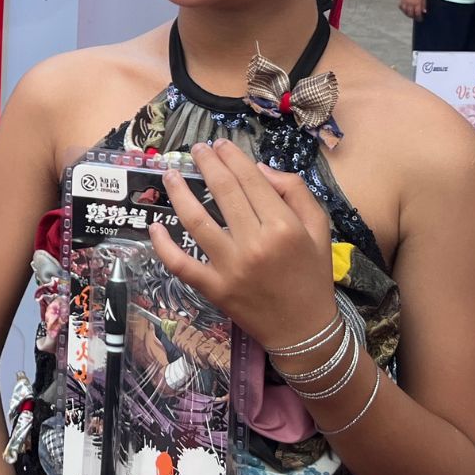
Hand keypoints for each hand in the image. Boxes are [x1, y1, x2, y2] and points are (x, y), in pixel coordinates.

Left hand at [146, 139, 337, 348]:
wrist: (304, 330)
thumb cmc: (312, 276)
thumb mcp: (320, 228)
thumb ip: (296, 192)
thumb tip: (260, 169)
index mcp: (284, 227)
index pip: (250, 180)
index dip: (232, 157)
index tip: (219, 144)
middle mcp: (255, 244)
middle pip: (223, 193)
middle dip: (207, 164)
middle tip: (196, 149)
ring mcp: (230, 267)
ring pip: (196, 222)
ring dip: (179, 194)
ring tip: (170, 175)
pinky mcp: (214, 288)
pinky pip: (181, 264)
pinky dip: (163, 246)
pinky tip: (155, 226)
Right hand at [398, 0, 426, 19]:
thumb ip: (423, 4)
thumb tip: (424, 11)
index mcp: (417, 2)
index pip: (417, 13)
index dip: (419, 18)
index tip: (420, 19)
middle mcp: (410, 2)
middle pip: (410, 14)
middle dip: (413, 17)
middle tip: (416, 18)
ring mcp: (405, 1)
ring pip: (405, 11)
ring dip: (408, 14)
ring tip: (410, 15)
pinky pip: (401, 6)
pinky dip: (403, 9)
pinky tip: (405, 10)